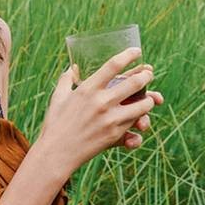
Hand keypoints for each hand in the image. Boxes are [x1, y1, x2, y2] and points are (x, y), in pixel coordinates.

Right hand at [33, 47, 162, 172]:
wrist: (56, 153)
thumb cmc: (55, 124)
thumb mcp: (57, 98)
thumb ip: (66, 79)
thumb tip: (72, 67)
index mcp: (87, 89)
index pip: (113, 65)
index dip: (129, 55)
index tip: (137, 51)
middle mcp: (101, 102)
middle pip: (134, 83)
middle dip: (146, 76)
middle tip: (149, 73)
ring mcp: (110, 119)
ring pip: (142, 106)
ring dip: (149, 100)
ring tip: (150, 98)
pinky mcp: (114, 135)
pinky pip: (134, 123)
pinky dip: (139, 119)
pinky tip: (140, 116)